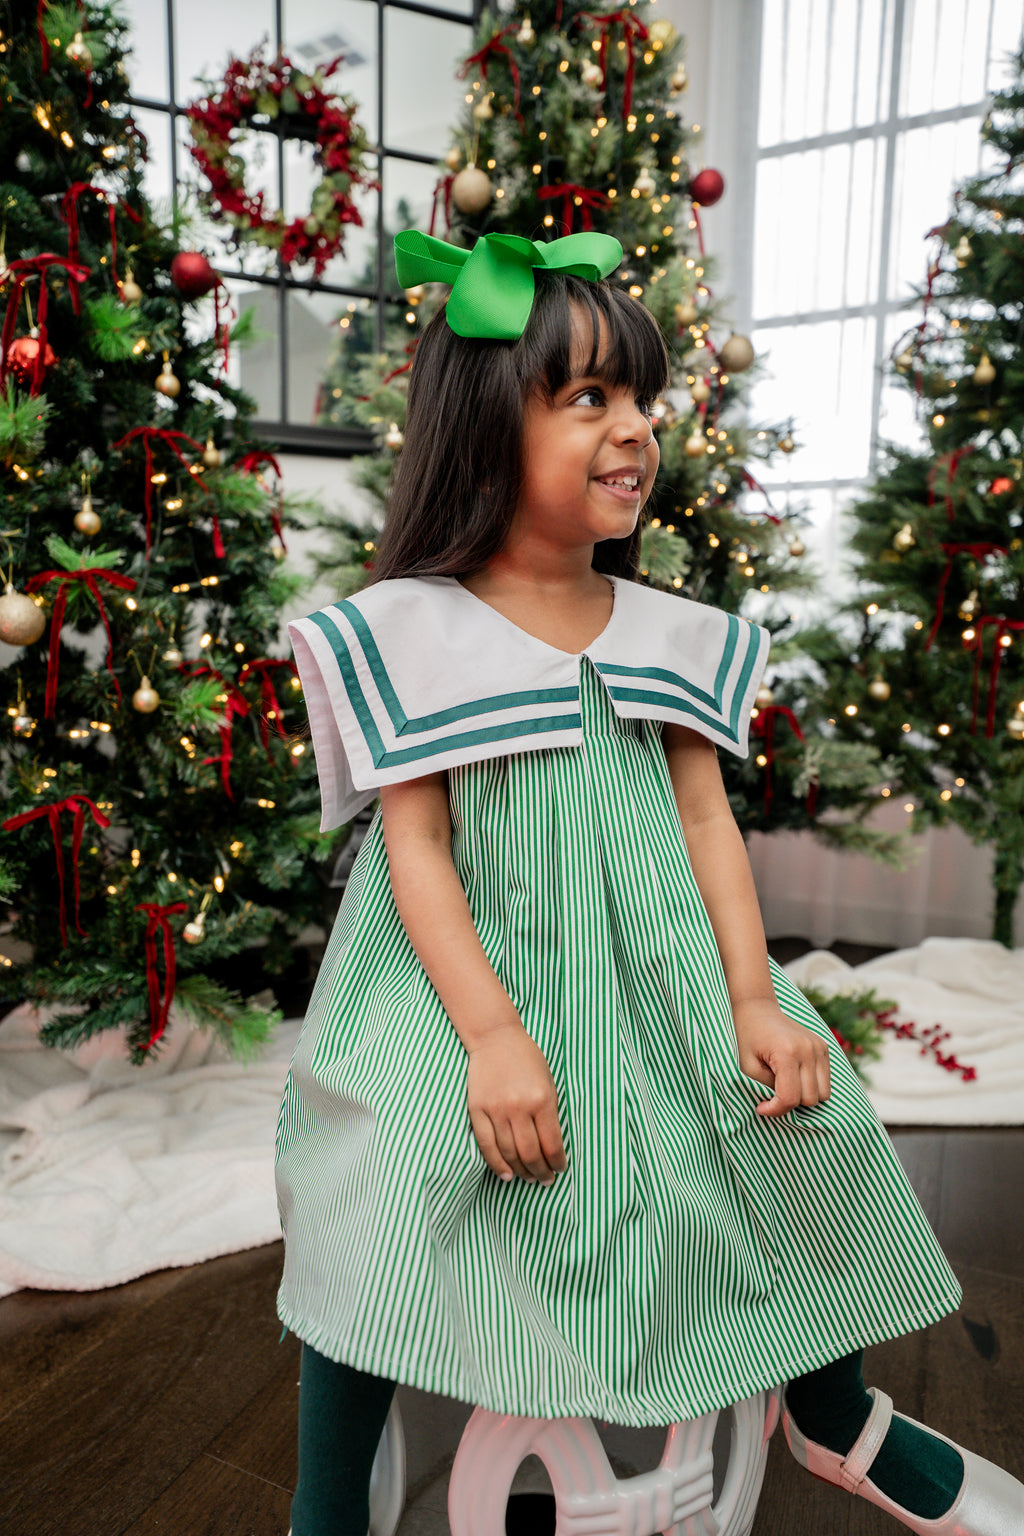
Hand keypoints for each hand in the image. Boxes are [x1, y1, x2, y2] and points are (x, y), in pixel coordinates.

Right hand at [466, 1025, 566, 1184]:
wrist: (495, 1038)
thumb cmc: (527, 1059)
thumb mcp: (548, 1082)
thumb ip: (550, 1113)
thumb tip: (552, 1148)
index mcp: (542, 1099)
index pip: (552, 1143)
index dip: (557, 1162)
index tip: (560, 1169)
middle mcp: (519, 1107)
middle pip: (530, 1153)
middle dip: (541, 1172)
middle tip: (546, 1180)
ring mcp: (496, 1109)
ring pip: (509, 1153)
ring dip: (522, 1171)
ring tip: (529, 1178)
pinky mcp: (477, 1109)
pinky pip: (486, 1145)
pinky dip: (497, 1164)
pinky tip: (507, 1175)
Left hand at [732, 998, 831, 1117]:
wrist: (759, 1010)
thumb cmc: (748, 1039)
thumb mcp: (748, 1067)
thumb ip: (767, 1089)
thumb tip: (786, 1106)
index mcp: (787, 1053)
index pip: (790, 1098)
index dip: (775, 1110)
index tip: (760, 1107)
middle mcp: (808, 1049)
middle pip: (810, 1099)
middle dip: (789, 1103)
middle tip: (771, 1095)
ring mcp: (819, 1047)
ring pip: (823, 1094)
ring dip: (803, 1097)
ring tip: (785, 1086)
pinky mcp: (824, 1047)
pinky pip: (826, 1081)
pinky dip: (812, 1086)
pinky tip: (795, 1077)